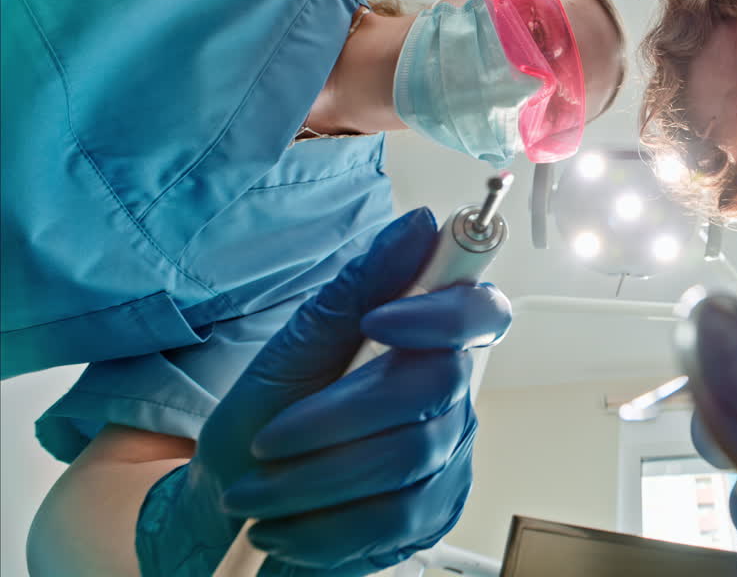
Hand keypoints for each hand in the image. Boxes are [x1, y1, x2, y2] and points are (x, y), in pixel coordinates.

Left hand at [134, 208, 511, 575]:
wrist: (238, 501)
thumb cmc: (265, 419)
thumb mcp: (293, 348)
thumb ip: (356, 289)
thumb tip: (417, 226)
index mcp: (424, 340)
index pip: (482, 312)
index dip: (444, 312)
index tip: (377, 320)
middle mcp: (451, 397)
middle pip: (437, 387)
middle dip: (341, 415)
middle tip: (271, 438)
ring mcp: (449, 458)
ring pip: (409, 459)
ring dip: (316, 478)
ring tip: (256, 492)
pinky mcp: (433, 513)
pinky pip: (395, 519)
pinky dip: (326, 526)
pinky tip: (284, 527)